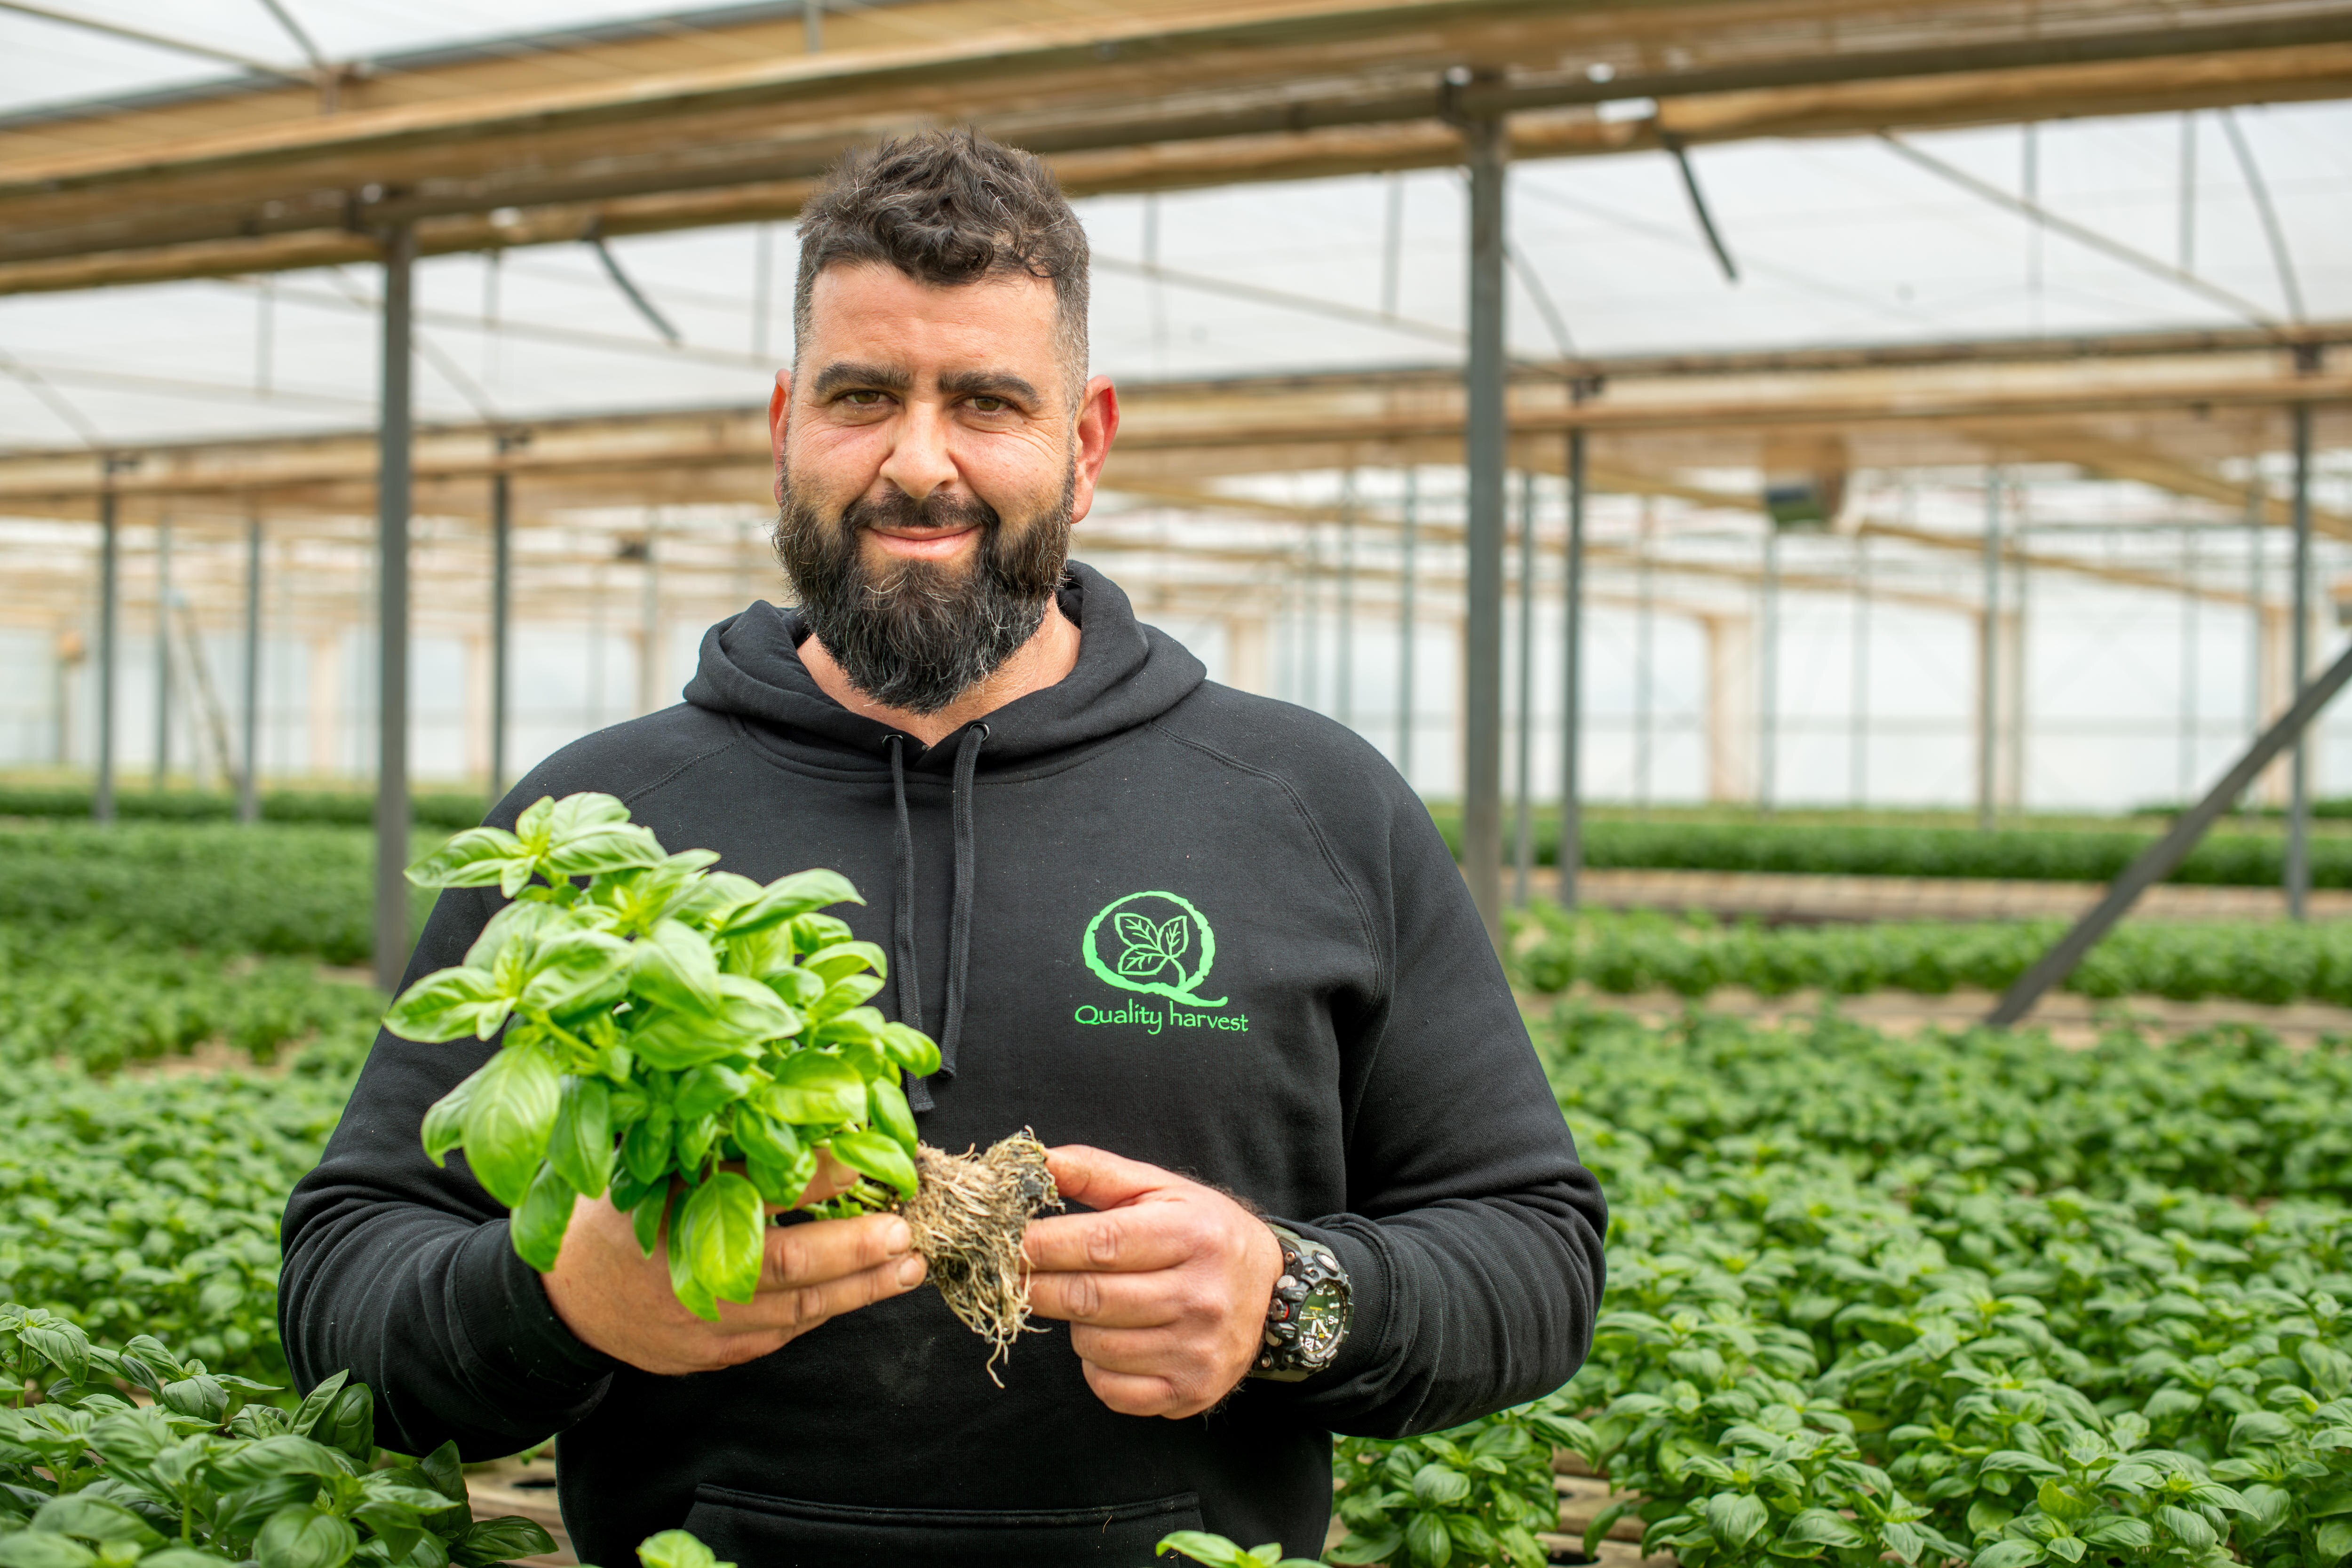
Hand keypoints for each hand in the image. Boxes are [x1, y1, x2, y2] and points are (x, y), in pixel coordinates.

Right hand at [540, 1152, 926, 1375]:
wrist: (566, 1301)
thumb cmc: (613, 1218)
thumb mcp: (649, 1169)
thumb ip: (708, 1144)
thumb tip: (779, 1098)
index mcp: (673, 1218)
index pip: (757, 1192)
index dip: (817, 1174)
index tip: (865, 1153)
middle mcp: (692, 1276)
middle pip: (788, 1266)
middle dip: (854, 1249)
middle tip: (904, 1231)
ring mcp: (706, 1324)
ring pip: (798, 1309)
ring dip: (861, 1288)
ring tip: (910, 1266)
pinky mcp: (715, 1354)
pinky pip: (782, 1333)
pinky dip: (825, 1311)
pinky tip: (863, 1291)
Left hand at [1022, 1145, 1284, 1418]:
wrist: (1271, 1292)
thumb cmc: (1203, 1232)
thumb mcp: (1159, 1189)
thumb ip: (1095, 1173)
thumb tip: (1035, 1161)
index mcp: (1193, 1236)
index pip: (1100, 1244)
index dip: (1044, 1245)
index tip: (1008, 1241)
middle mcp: (1200, 1296)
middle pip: (1089, 1299)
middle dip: (1038, 1287)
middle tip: (1015, 1275)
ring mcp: (1196, 1351)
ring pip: (1093, 1347)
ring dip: (1073, 1325)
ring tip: (1088, 1303)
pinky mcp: (1189, 1392)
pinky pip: (1111, 1389)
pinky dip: (1095, 1367)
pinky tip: (1112, 1340)